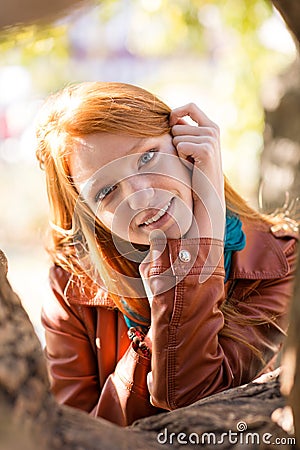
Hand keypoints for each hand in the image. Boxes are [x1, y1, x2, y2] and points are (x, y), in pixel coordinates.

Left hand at [170, 103, 224, 239]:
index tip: (169, 121)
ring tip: (190, 162)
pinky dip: (181, 156)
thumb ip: (184, 131)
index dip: (177, 111)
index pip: (191, 107)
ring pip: (177, 136)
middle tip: (187, 158)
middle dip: (175, 141)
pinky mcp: (206, 150)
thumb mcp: (190, 148)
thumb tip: (170, 117)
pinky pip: (180, 145)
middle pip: (178, 125)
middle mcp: (213, 130)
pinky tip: (191, 165)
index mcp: (211, 127)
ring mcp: (211, 139)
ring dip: (178, 151)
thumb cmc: (195, 172)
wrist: (206, 194)